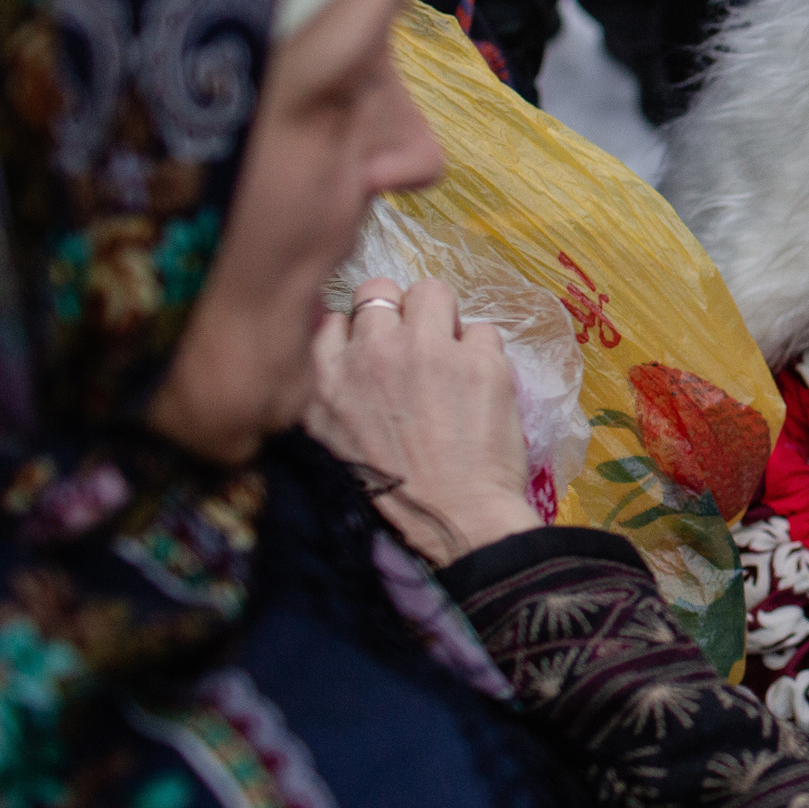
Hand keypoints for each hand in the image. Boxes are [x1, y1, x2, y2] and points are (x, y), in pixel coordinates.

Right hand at [305, 276, 543, 566]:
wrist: (454, 518)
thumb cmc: (390, 491)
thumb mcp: (329, 440)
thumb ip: (325, 387)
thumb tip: (334, 343)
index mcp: (327, 378)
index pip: (333, 314)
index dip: (358, 327)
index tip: (375, 349)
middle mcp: (372, 353)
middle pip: (380, 288)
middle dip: (399, 312)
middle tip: (416, 346)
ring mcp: (427, 349)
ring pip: (433, 291)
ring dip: (442, 318)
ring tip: (450, 355)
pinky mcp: (478, 357)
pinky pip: (482, 328)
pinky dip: (483, 353)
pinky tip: (480, 386)